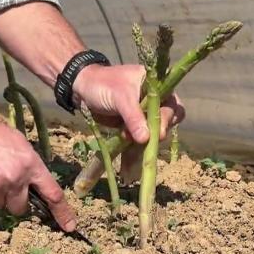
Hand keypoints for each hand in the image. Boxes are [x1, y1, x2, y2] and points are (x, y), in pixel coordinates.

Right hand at [0, 111, 76, 231]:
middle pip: (21, 208)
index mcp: (31, 164)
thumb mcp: (18, 143)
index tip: (70, 227)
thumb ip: (30, 166)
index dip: (62, 213)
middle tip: (2, 182)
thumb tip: (36, 186)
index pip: (53, 194)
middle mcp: (16, 178)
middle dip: (14, 200)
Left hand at [73, 63, 184, 179]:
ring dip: (145, 148)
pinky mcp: (133, 127)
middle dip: (155, 135)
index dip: (167, 119)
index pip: (172, 104)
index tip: (157, 133)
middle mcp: (155, 101)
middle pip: (165, 122)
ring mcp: (143, 115)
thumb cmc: (102, 85)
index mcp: (157, 86)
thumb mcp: (120, 98)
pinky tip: (128, 169)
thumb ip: (134, 117)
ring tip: (133, 161)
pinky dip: (134, 153)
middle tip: (144, 144)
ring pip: (152, 135)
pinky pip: (138, 142)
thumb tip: (147, 138)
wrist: (81, 89)